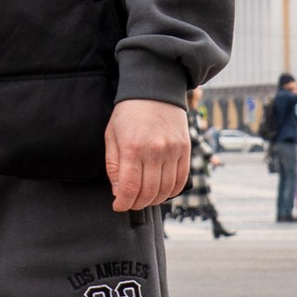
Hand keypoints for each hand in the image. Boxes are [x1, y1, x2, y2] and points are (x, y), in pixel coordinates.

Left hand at [105, 99, 191, 213]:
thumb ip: (113, 165)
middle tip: (130, 203)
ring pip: (166, 189)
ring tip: (145, 199)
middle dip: (137, 204)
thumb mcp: (111, 136)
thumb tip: (118, 192)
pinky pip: (181, 179)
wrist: (154, 90)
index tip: (118, 206)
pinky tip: (162, 192)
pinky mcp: (185, 149)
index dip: (124, 203)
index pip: (130, 188)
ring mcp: (172, 150)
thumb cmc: (128, 114)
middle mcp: (154, 151)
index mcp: (132, 148)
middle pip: (149, 192)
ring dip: (154, 200)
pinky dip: (172, 191)